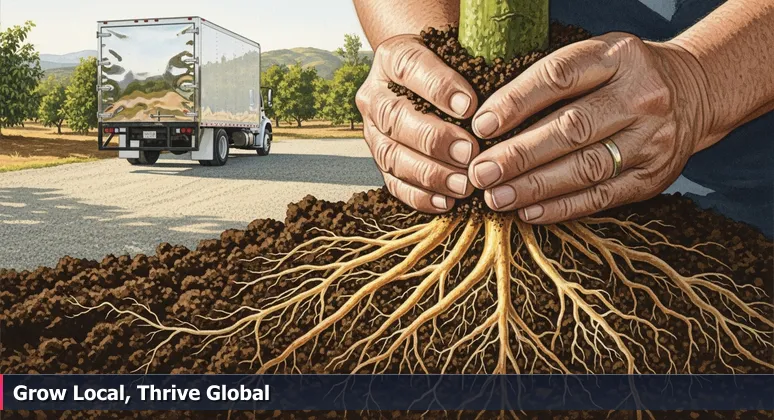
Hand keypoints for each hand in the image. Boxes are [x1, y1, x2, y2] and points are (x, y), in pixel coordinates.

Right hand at [356, 35, 479, 213]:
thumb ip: (474, 58)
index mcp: (394, 57)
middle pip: (396, 116)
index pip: (410, 67)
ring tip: (463, 185)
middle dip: (434, 138)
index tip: (470, 107)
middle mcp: (376, 93)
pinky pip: (393, 182)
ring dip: (428, 173)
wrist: (427, 76)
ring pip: (391, 154)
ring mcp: (374, 130)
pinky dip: (419, 196)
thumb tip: (498, 82)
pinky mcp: (381, 159)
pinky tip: (446, 202)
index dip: (439, 88)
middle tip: (470, 153)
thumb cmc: (454, 62)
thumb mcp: (460, 49)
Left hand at [467, 32, 710, 223]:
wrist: (692, 93)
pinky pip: (602, 197)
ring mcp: (652, 139)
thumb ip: (552, 80)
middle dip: (519, 155)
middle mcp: (641, 96)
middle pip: (571, 129)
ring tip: (496, 197)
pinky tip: (530, 211)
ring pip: (585, 168)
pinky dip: (562, 207)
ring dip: (534, 187)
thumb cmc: (622, 75)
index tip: (482, 125)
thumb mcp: (597, 57)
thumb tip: (488, 120)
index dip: (516, 102)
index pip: (559, 77)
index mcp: (618, 56)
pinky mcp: (653, 176)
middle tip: (480, 172)